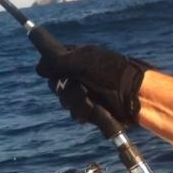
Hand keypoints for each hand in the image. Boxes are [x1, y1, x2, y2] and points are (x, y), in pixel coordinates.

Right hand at [36, 45, 153, 127]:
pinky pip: (76, 114)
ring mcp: (84, 93)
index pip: (52, 61)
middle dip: (66, 89)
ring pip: (65, 102)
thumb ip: (58, 61)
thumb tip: (38, 67)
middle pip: (55, 85)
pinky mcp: (91, 110)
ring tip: (91, 100)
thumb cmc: (111, 73)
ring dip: (77, 102)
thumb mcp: (83, 61)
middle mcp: (78, 75)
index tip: (54, 73)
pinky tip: (94, 109)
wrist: (134, 95)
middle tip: (80, 87)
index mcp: (77, 58)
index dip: (51, 68)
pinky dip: (85, 113)